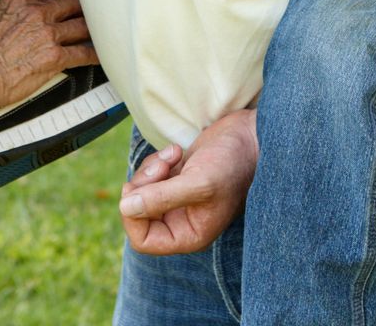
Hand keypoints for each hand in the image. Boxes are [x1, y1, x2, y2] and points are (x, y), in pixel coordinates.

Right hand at [0, 0, 96, 105]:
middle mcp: (37, 12)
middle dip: (85, 3)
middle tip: (96, 5)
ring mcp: (48, 34)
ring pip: (83, 24)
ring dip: (95, 28)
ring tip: (106, 28)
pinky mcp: (54, 57)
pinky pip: (84, 53)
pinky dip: (97, 54)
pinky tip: (106, 54)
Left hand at [120, 108, 258, 255]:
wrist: (250, 135)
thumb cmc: (233, 163)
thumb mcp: (199, 183)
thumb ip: (161, 198)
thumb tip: (125, 207)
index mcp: (190, 234)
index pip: (143, 240)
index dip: (134, 217)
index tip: (140, 190)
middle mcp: (182, 221)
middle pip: (138, 213)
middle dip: (143, 185)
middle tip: (162, 166)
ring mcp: (179, 199)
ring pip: (141, 191)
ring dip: (151, 169)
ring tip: (173, 155)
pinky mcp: (177, 179)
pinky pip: (150, 175)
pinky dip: (157, 161)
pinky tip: (178, 151)